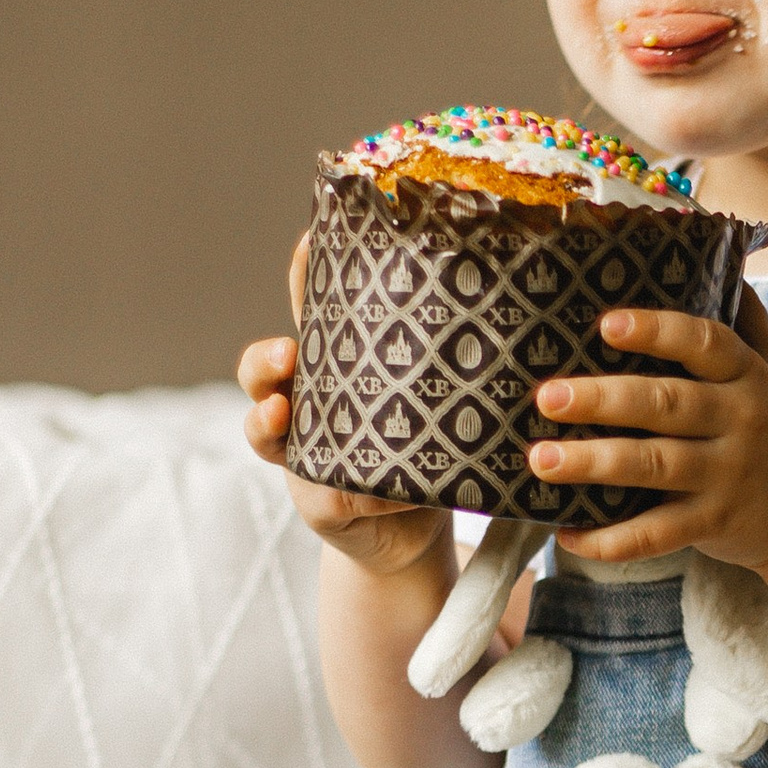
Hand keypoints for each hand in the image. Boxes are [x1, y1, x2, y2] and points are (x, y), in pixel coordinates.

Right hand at [237, 234, 450, 579]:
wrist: (417, 525)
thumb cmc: (428, 443)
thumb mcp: (439, 393)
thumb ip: (450, 358)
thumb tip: (505, 302)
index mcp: (332, 364)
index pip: (309, 311)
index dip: (301, 277)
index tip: (309, 242)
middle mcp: (306, 403)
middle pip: (262, 369)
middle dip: (265, 358)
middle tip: (287, 352)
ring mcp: (303, 452)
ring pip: (263, 429)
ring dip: (265, 419)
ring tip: (280, 413)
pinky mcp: (320, 500)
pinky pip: (321, 494)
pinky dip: (343, 490)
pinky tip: (368, 490)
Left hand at [534, 286, 767, 568]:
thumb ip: (744, 320)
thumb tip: (718, 251)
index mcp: (746, 377)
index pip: (706, 344)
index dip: (658, 331)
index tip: (607, 324)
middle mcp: (739, 422)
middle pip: (667, 405)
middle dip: (604, 399)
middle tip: (547, 396)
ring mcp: (726, 476)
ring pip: (655, 467)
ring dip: (594, 464)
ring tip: (540, 461)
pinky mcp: (713, 524)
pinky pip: (657, 533)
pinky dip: (611, 540)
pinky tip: (567, 533)